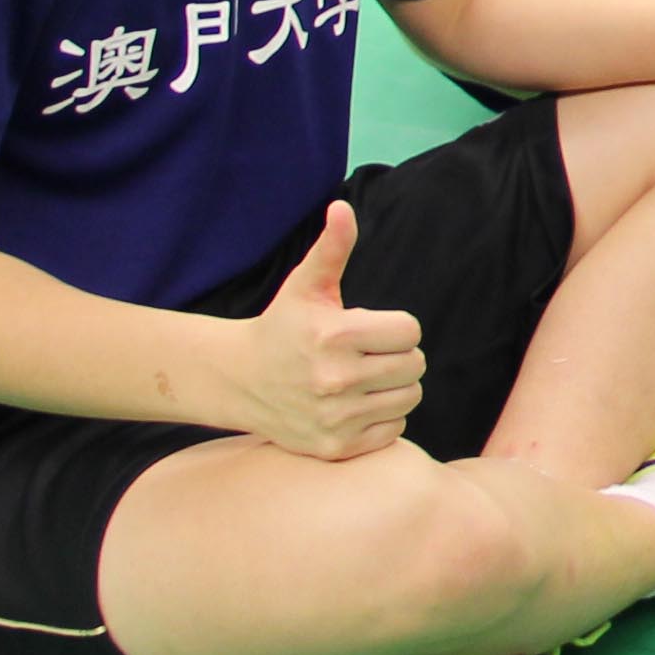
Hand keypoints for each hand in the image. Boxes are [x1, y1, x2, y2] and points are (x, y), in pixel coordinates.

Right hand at [233, 202, 423, 458]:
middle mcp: (335, 380)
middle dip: (397, 356)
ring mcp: (335, 418)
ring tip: (364, 379)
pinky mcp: (335, 447)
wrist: (239, 381)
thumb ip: (332, 247)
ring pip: (410, 398)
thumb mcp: (306, 286)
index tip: (370, 330)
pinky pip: (394, 430)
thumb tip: (342, 207)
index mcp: (334, 336)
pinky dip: (384, 418)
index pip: (410, 332)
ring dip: (395, 387)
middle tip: (368, 355)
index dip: (395, 327)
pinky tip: (356, 405)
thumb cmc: (282, 328)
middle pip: (415, 366)